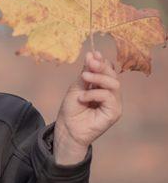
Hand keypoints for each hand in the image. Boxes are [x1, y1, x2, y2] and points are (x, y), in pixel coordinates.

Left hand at [54, 50, 122, 164]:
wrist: (67, 128)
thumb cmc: (71, 109)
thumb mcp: (77, 87)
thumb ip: (86, 73)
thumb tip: (92, 54)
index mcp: (102, 85)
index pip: (108, 69)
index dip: (101, 61)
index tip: (92, 55)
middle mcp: (111, 93)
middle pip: (113, 74)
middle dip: (101, 67)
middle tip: (89, 63)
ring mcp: (114, 103)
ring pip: (114, 83)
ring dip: (98, 78)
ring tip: (83, 78)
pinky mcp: (114, 112)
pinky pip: (109, 96)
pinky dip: (94, 94)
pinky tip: (82, 97)